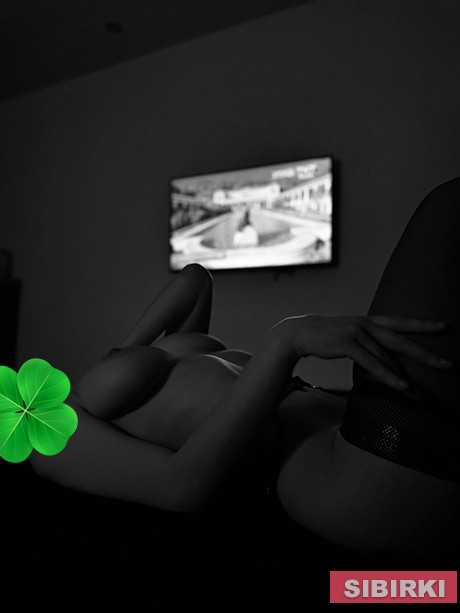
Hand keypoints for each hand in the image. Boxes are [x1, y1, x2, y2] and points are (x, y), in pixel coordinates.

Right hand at [271, 315, 452, 390]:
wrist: (299, 333)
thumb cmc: (326, 336)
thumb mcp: (350, 334)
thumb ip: (368, 340)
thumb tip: (384, 355)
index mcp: (369, 321)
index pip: (401, 321)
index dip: (423, 324)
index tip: (445, 327)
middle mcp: (367, 324)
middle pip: (402, 339)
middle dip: (426, 353)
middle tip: (448, 364)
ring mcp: (358, 333)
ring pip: (388, 356)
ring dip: (405, 376)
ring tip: (420, 393)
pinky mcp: (348, 345)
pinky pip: (373, 364)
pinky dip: (389, 376)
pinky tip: (402, 386)